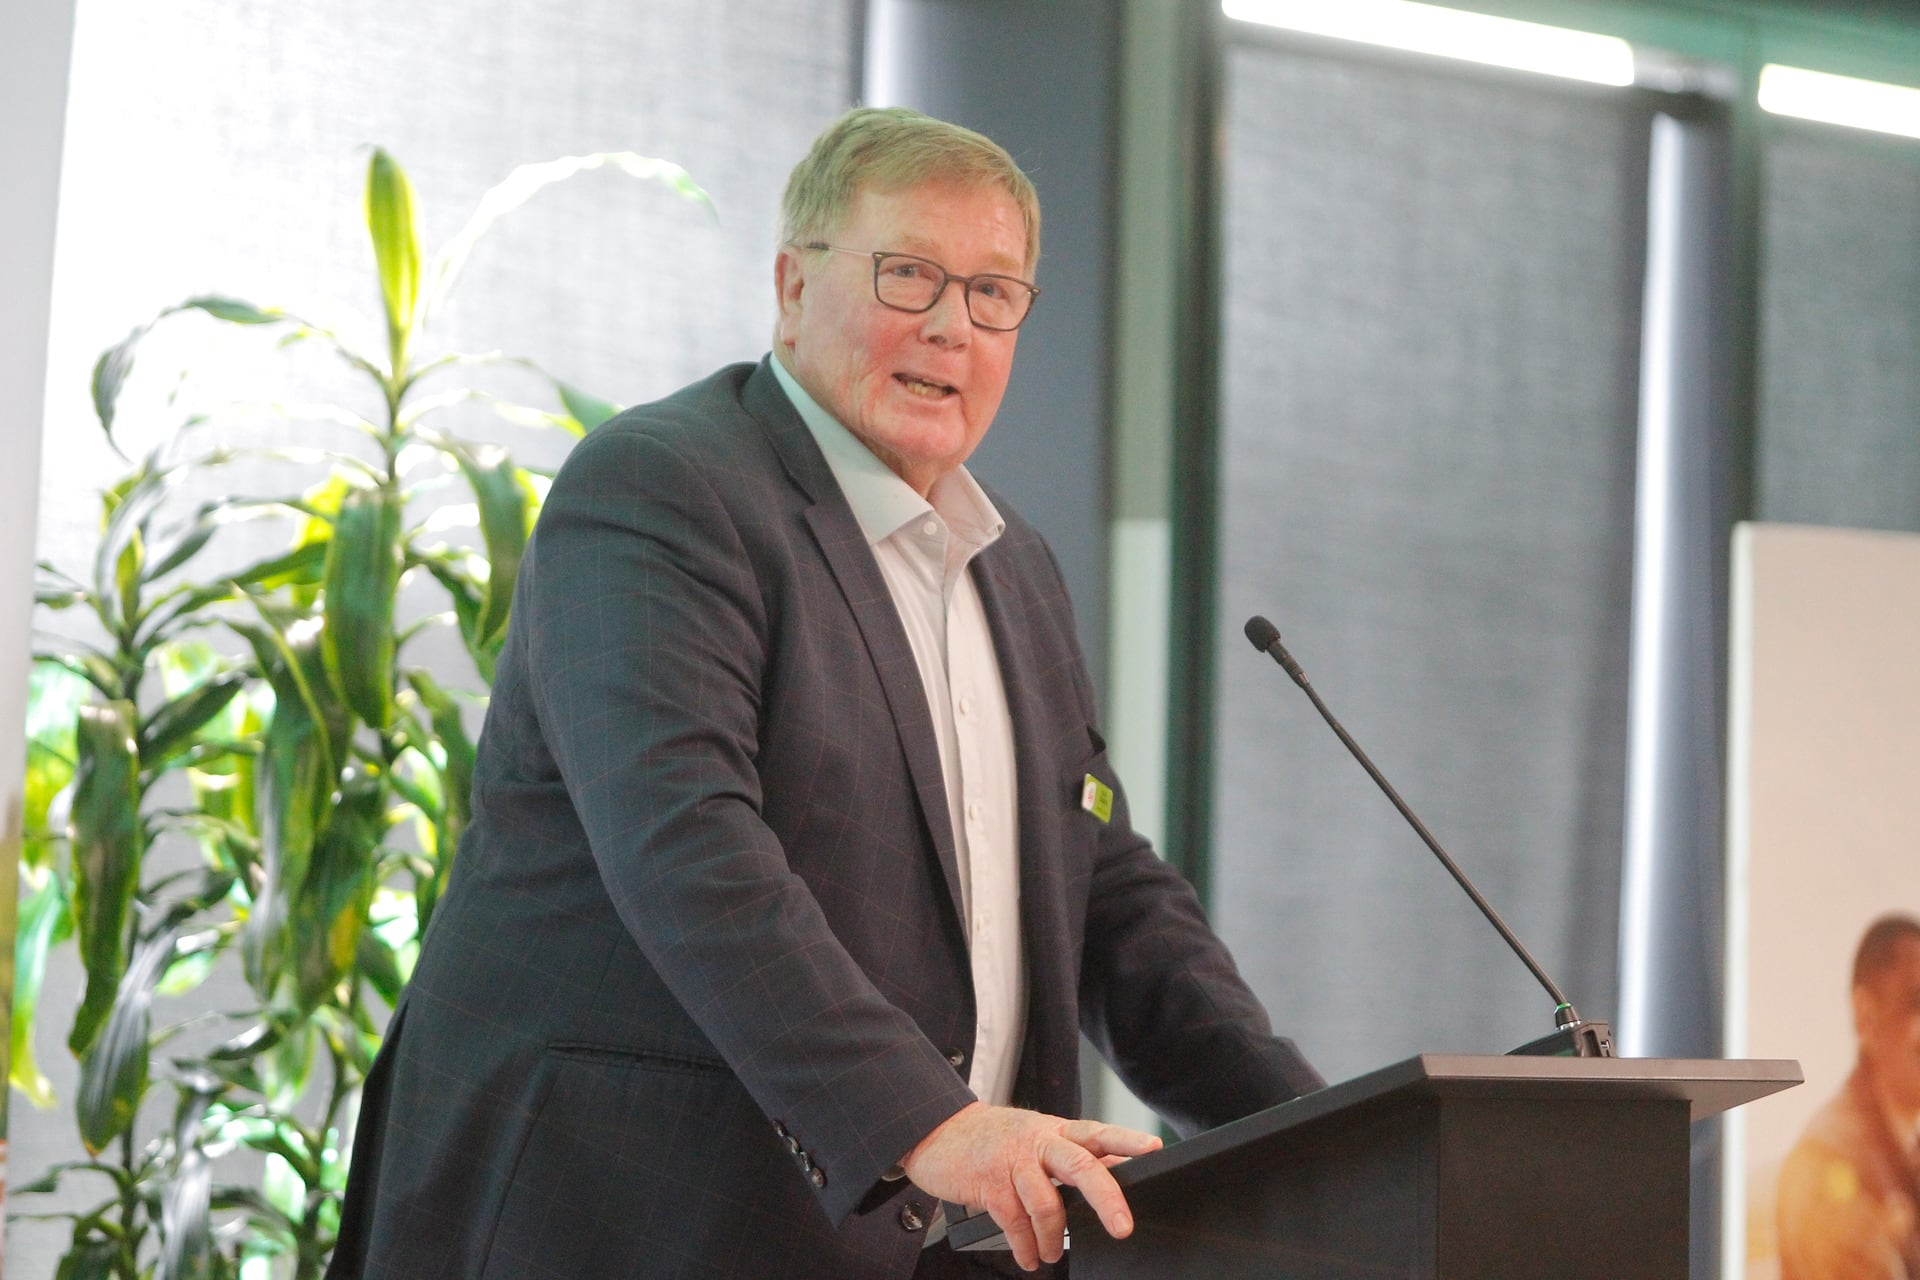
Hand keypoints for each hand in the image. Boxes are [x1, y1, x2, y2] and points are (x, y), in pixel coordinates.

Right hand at [898, 1102, 1162, 1271]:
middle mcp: (1039, 1141)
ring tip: (1049, 1255)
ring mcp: (1013, 1160)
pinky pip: (1014, 1221)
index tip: (1153, 1149)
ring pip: (1046, 1202)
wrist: (938, 1132)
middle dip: (1105, 1198)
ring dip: (1052, 1238)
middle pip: (1080, 1165)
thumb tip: (1117, 1174)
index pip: (1098, 1132)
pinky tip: (1028, 1257)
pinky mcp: (989, 1182)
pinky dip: (1024, 1246)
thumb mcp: (1036, 1139)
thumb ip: (1071, 1155)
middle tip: (1122, 1228)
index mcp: (1057, 1131)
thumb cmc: (994, 1140)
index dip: (1126, 1141)